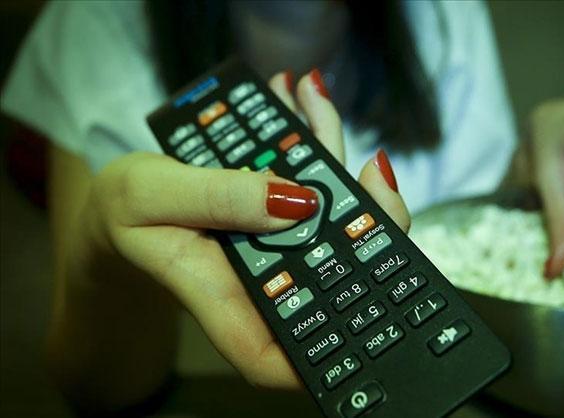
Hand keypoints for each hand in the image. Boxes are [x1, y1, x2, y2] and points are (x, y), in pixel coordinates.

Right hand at [81, 70, 408, 388]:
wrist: (122, 200)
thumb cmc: (123, 212)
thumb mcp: (148, 198)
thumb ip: (215, 199)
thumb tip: (293, 201)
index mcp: (226, 302)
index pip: (283, 354)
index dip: (335, 340)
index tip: (374, 294)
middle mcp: (265, 281)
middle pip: (335, 274)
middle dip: (366, 220)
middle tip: (373, 171)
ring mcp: (279, 248)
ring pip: (331, 217)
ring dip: (334, 159)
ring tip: (318, 105)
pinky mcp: (281, 217)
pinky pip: (309, 183)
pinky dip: (310, 139)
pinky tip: (303, 100)